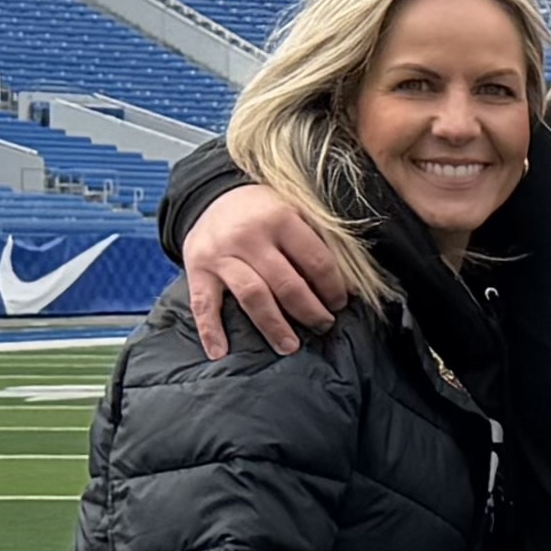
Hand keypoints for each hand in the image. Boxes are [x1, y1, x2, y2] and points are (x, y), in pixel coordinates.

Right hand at [181, 182, 348, 359]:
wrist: (212, 198)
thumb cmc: (264, 212)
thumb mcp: (294, 211)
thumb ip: (318, 241)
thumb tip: (353, 286)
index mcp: (280, 218)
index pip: (315, 260)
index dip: (332, 287)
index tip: (339, 304)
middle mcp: (249, 236)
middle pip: (285, 283)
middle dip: (309, 311)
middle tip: (323, 326)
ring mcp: (220, 254)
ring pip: (252, 296)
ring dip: (273, 326)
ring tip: (290, 346)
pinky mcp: (197, 269)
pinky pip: (203, 304)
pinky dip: (211, 330)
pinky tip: (221, 352)